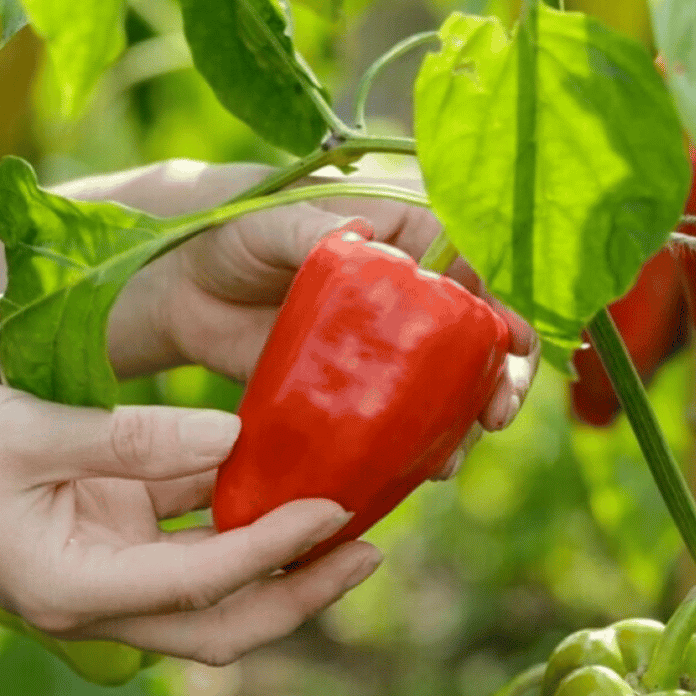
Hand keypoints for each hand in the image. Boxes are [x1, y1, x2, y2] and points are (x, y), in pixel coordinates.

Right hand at [0, 379, 380, 664]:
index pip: (198, 583)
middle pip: (218, 620)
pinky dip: (227, 514)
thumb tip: (235, 436)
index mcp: (71, 590)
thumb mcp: (35, 433)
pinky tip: (275, 475)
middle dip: (296, 591)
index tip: (335, 513)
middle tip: (366, 549)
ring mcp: (99, 568)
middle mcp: (94, 595)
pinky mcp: (99, 534)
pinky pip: (178, 534)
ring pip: (207, 588)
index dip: (273, 551)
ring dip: (272, 557)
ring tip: (344, 514)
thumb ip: (136, 438)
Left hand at [98, 160, 541, 474]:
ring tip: (448, 460)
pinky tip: (416, 473)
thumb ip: (318, 232)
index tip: (515, 345)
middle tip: (497, 416)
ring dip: (460, 423)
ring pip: (447, 384)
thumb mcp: (276, 223)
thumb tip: (369, 246)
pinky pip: (398, 419)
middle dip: (500, 376)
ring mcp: (388, 344)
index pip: (478, 266)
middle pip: (479, 334)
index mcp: (409, 234)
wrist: (181, 283)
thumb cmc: (234, 228)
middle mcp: (412, 291)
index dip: (505, 305)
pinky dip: (413, 446)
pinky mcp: (357, 387)